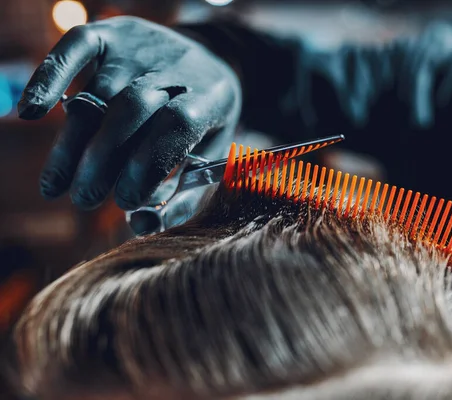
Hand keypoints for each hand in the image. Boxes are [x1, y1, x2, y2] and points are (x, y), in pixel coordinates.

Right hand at [19, 16, 240, 209]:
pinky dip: (49, 78)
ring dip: (74, 142)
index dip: (149, 165)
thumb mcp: (209, 158)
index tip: (127, 202)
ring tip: (58, 186)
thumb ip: (182, 197)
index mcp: (211, 95)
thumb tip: (141, 226)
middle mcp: (176, 65)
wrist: (205, 59)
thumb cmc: (204, 124)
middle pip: (133, 109)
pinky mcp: (110, 34)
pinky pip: (75, 48)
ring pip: (99, 92)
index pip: (177, 125)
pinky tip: (30, 111)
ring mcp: (141, 47)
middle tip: (87, 199)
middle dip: (105, 159)